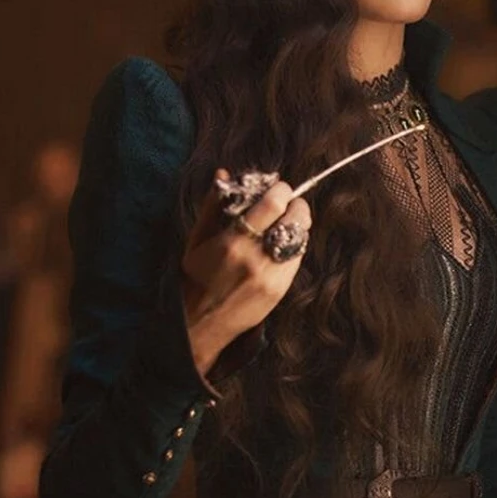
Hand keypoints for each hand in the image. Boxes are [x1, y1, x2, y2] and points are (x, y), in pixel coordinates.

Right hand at [180, 168, 310, 375]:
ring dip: (297, 225)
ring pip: (301, 238)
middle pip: (295, 218)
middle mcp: (256, 258)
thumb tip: (224, 173)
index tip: (279, 188)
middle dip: (296, 205)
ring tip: (285, 223)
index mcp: (233, 242)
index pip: (273, 204)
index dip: (282, 190)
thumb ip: (213, 205)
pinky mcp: (280, 290)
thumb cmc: (195, 278)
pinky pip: (297, 258)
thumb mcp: (197, 240)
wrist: (200, 324)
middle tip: (288, 204)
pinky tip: (281, 245)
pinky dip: (294, 246)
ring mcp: (271, 276)